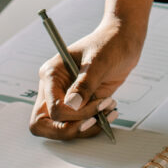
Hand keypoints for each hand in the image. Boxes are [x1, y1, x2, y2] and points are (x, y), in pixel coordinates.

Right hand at [29, 0, 154, 140]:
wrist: (124, 38)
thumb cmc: (110, 43)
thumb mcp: (99, 62)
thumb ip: (84, 84)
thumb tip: (71, 106)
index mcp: (51, 74)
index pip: (53, 108)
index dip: (75, 114)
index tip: (99, 104)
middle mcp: (53, 88)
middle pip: (43, 124)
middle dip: (68, 129)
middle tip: (93, 122)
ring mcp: (65, 97)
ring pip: (61, 128)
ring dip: (85, 127)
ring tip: (108, 109)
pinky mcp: (80, 103)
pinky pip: (78, 124)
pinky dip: (93, 125)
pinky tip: (110, 111)